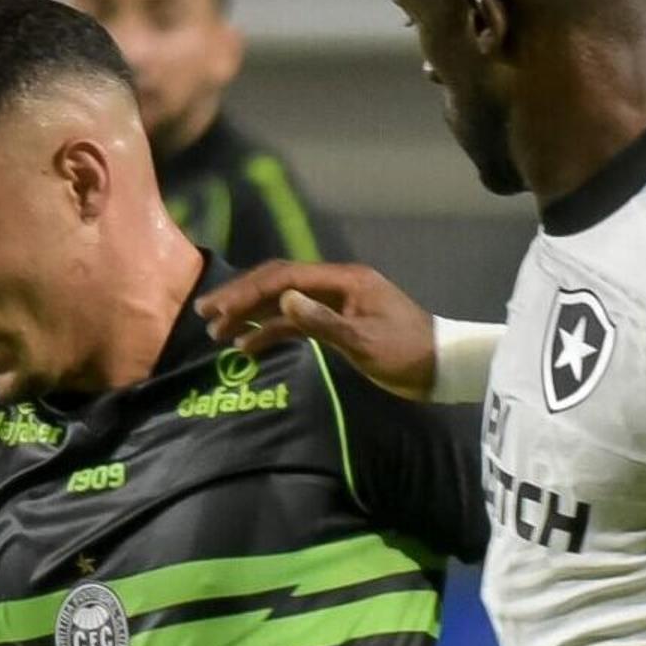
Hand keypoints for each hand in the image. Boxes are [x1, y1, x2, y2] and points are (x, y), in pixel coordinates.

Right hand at [196, 262, 436, 399]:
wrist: (440, 368)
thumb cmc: (407, 354)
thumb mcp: (365, 341)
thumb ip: (323, 322)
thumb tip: (283, 301)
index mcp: (344, 280)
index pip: (285, 277)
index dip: (248, 290)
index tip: (218, 307)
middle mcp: (336, 285)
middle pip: (279, 283)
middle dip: (242, 297)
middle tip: (206, 314)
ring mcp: (336, 303)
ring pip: (284, 303)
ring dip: (252, 316)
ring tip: (219, 332)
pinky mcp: (338, 324)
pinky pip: (297, 322)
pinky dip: (272, 332)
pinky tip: (249, 346)